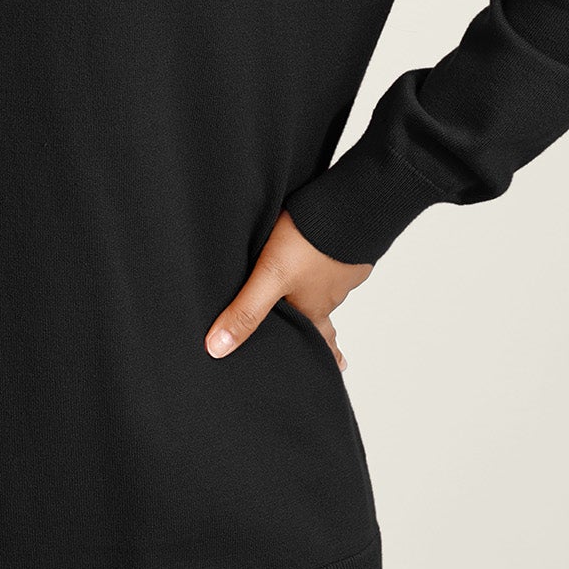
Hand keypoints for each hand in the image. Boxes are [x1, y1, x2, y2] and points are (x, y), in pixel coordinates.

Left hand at [205, 211, 373, 368]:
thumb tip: (218, 349)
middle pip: (325, 314)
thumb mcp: (270, 277)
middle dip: (322, 326)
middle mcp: (332, 291)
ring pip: (328, 284)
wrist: (351, 201)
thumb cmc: (310, 241)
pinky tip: (322, 247)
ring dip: (320, 288)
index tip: (338, 367)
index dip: (327, 354)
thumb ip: (246, 311)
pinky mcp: (348, 241)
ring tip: (311, 287)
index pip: (321, 341)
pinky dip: (329, 257)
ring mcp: (344, 265)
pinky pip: (336, 256)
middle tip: (332, 339)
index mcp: (315, 306)